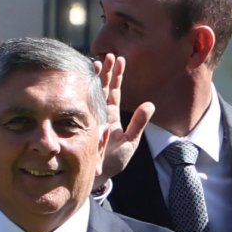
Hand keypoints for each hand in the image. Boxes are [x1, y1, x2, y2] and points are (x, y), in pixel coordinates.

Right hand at [95, 51, 153, 184]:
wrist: (96, 176)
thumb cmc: (113, 162)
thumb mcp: (130, 142)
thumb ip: (138, 124)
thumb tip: (150, 105)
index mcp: (113, 116)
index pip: (115, 92)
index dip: (118, 76)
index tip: (120, 60)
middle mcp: (101, 113)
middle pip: (104, 87)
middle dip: (107, 71)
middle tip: (109, 55)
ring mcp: (90, 116)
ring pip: (93, 92)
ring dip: (96, 77)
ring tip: (98, 61)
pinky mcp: (81, 121)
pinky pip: (83, 103)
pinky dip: (84, 89)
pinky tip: (84, 77)